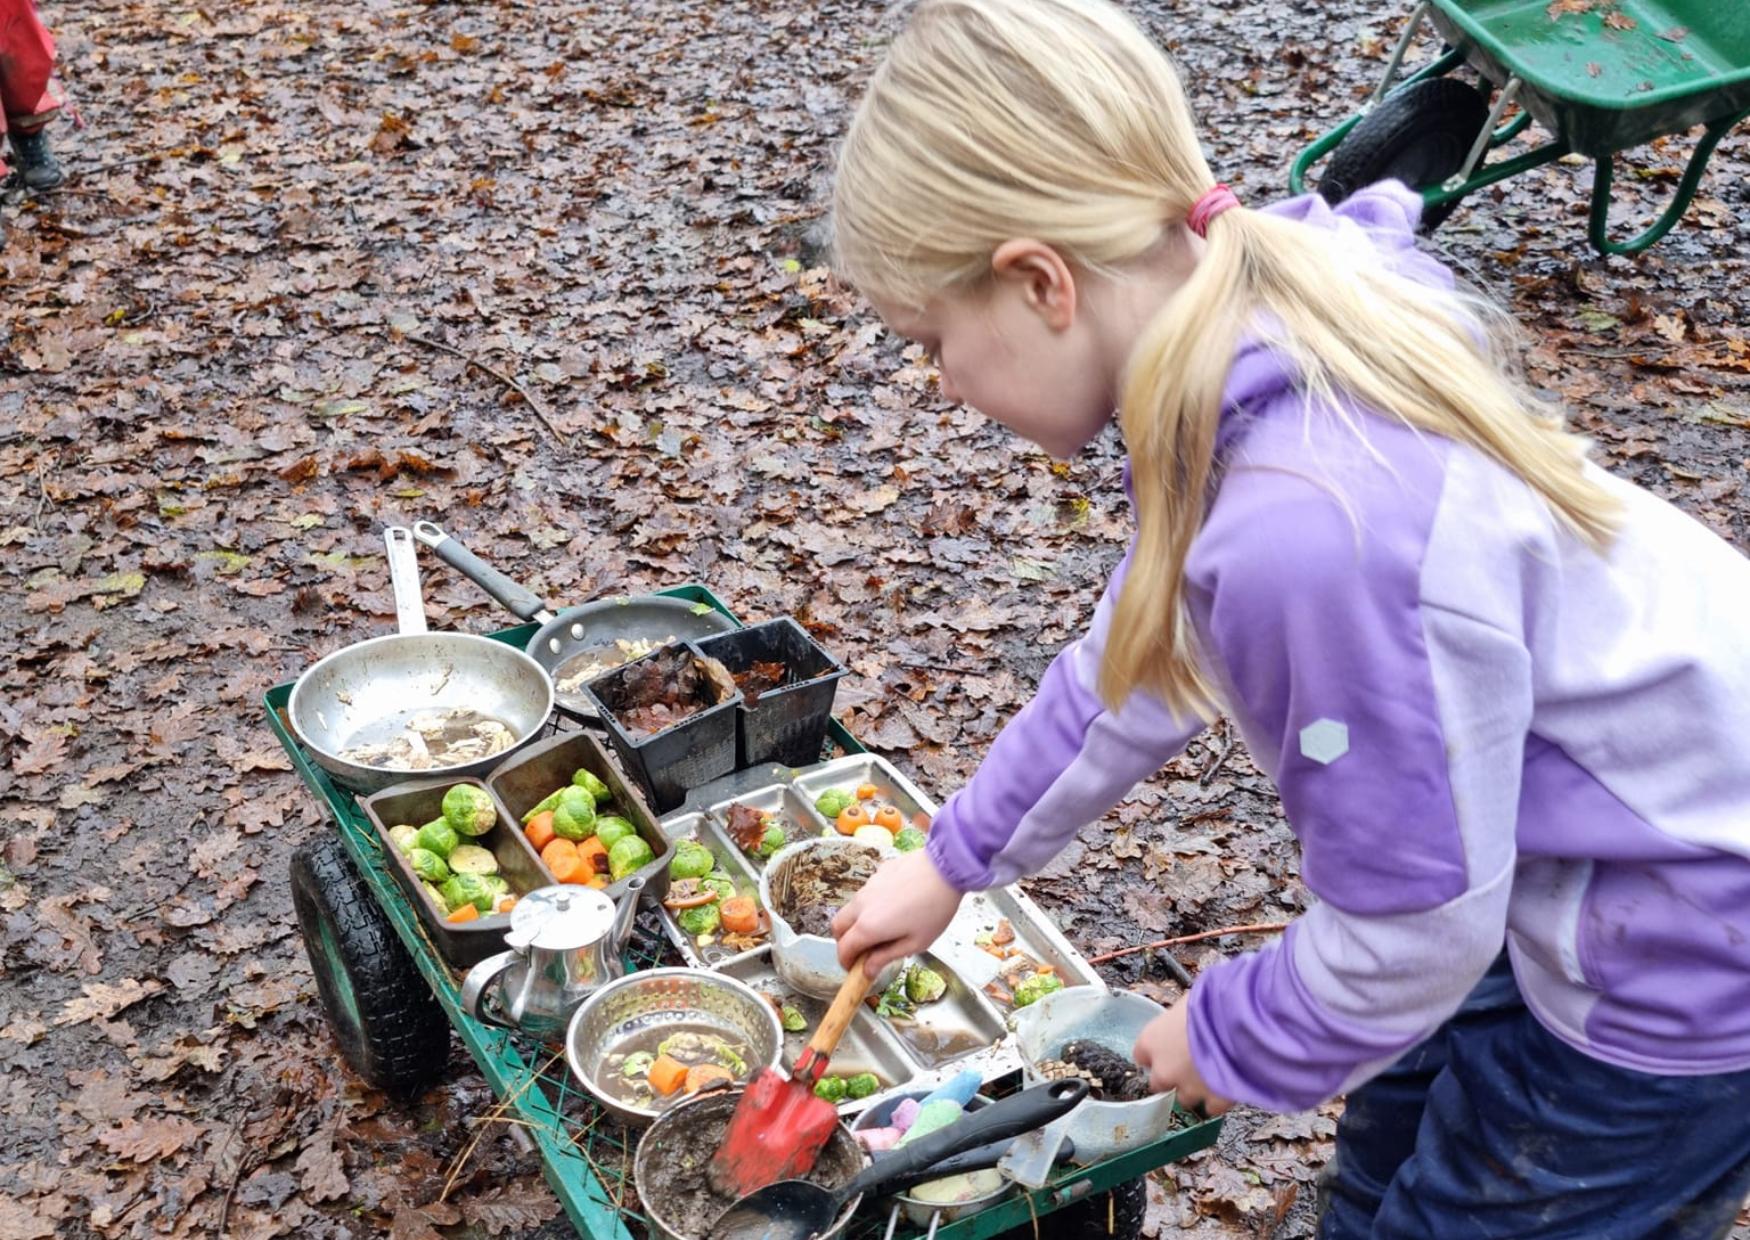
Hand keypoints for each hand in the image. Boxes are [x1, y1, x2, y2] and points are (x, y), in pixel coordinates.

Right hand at [832, 849, 963, 977]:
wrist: (946, 868)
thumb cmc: (935, 909)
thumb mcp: (915, 943)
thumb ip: (886, 957)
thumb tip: (867, 970)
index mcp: (868, 926)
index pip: (844, 949)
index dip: (846, 962)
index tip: (855, 969)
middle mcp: (861, 905)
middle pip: (838, 927)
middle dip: (844, 942)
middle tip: (862, 951)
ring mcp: (868, 886)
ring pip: (851, 908)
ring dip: (856, 922)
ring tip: (881, 929)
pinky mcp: (878, 874)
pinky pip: (866, 893)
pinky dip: (870, 905)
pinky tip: (893, 906)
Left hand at [1132, 998, 1232, 1116]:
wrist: (1238, 1023)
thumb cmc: (1211, 1003)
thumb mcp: (1187, 1002)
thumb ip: (1179, 1019)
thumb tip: (1185, 1018)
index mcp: (1151, 1041)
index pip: (1142, 1055)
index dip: (1156, 1054)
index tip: (1167, 1050)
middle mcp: (1163, 1069)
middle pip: (1159, 1083)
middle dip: (1173, 1077)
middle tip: (1189, 1065)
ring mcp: (1187, 1088)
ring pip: (1184, 1098)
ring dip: (1194, 1089)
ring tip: (1211, 1074)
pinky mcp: (1212, 1100)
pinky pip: (1211, 1107)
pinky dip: (1217, 1099)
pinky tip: (1226, 1086)